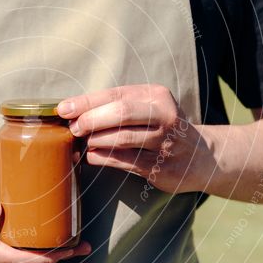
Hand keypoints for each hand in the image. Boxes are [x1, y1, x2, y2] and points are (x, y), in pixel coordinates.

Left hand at [57, 84, 213, 194]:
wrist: (199, 157)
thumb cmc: (161, 127)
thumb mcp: (147, 108)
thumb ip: (116, 107)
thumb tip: (73, 111)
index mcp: (157, 97)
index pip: (116, 95)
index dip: (86, 102)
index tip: (63, 109)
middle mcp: (165, 116)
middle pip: (121, 113)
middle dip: (90, 120)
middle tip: (73, 128)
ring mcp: (165, 143)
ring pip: (123, 138)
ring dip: (96, 140)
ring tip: (83, 141)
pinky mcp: (161, 167)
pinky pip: (125, 161)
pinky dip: (103, 157)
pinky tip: (91, 156)